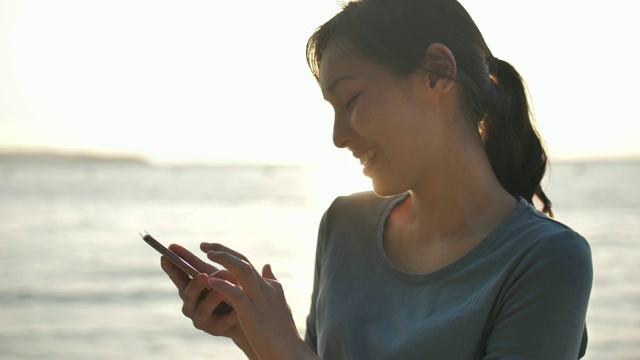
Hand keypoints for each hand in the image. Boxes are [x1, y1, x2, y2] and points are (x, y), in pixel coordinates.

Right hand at [161, 244, 255, 357]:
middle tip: (203, 275)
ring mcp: (203, 319)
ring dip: (213, 298)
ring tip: (223, 292)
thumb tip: (195, 245)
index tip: (165, 256)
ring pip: (203, 309)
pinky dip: (229, 316)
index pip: (178, 277)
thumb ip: (204, 263)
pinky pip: (223, 322)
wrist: (245, 316)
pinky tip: (236, 310)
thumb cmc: (227, 291)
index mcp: (190, 289)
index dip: (171, 268)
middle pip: (188, 295)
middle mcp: (192, 305)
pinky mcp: (217, 329)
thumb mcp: (218, 275)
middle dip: (194, 285)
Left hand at [203, 243, 318, 359]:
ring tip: (207, 255)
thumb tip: (267, 266)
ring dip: (224, 260)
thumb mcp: (278, 303)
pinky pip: (237, 294)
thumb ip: (271, 284)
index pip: (247, 263)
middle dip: (223, 250)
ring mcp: (260, 300)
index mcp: (270, 286)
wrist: (292, 354)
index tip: (212, 248)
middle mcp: (265, 288)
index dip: (229, 253)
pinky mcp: (253, 314)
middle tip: (204, 245)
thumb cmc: (283, 333)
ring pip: (242, 270)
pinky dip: (224, 285)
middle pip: (243, 261)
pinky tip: (211, 281)